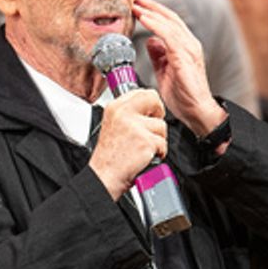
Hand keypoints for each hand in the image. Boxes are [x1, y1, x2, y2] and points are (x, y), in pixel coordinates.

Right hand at [90, 86, 168, 200]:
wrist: (104, 176)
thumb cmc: (109, 157)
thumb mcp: (112, 125)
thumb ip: (127, 114)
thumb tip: (147, 107)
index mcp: (115, 107)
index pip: (141, 92)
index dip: (149, 103)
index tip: (148, 113)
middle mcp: (124, 113)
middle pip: (154, 100)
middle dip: (158, 115)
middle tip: (151, 128)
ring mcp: (135, 127)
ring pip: (161, 126)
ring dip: (158, 139)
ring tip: (143, 148)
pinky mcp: (145, 141)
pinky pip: (163, 143)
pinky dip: (159, 153)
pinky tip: (146, 156)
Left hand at [130, 0, 223, 136]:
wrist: (197, 112)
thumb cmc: (183, 95)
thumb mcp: (164, 71)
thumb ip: (158, 55)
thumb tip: (150, 40)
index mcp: (185, 47)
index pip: (170, 23)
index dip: (154, 12)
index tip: (139, 6)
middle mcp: (189, 44)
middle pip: (170, 18)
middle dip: (152, 7)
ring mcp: (189, 50)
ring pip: (170, 24)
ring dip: (152, 13)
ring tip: (137, 6)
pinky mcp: (185, 57)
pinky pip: (169, 36)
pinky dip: (156, 25)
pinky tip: (145, 19)